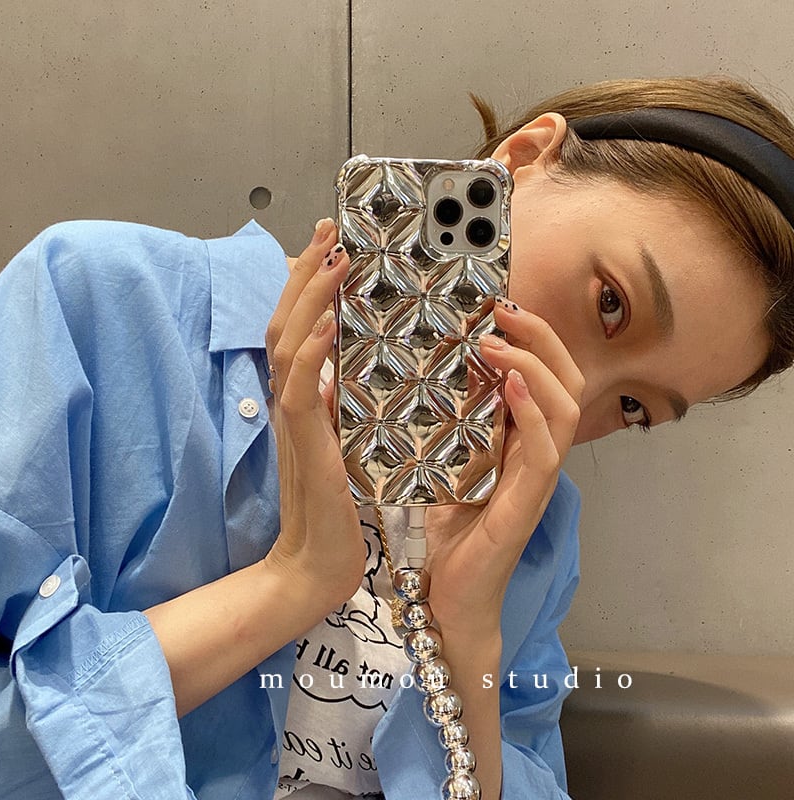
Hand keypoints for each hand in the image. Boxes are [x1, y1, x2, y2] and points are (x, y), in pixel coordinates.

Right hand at [263, 219, 365, 615]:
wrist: (317, 564)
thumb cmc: (337, 508)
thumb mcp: (342, 443)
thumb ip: (338, 405)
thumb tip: (344, 368)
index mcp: (304, 398)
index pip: (300, 329)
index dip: (311, 286)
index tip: (332, 246)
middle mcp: (291, 400)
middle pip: (286, 321)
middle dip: (307, 272)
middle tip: (330, 229)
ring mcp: (292, 419)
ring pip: (288, 344)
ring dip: (310, 297)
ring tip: (332, 255)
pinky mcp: (303, 444)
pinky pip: (299, 389)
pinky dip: (310, 352)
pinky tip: (327, 323)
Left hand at [424, 301, 584, 636]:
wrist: (450, 594)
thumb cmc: (449, 530)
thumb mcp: (448, 463)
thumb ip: (451, 423)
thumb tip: (426, 373)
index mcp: (521, 438)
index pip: (544, 374)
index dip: (530, 336)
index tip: (497, 306)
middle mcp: (538, 451)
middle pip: (567, 379)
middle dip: (541, 337)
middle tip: (504, 310)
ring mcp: (539, 477)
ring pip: (567, 407)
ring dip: (534, 366)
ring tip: (497, 342)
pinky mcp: (529, 502)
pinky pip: (547, 449)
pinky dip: (533, 412)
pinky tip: (508, 386)